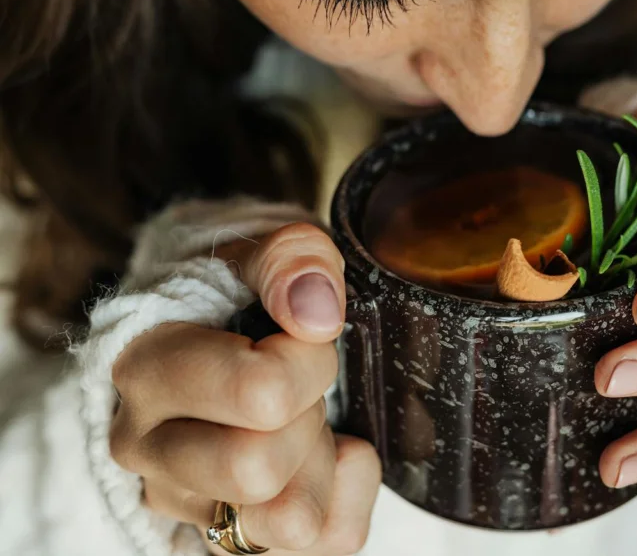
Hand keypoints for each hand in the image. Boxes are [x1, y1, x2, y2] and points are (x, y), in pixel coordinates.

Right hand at [110, 223, 380, 553]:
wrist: (210, 325)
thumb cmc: (239, 290)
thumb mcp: (265, 251)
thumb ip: (291, 260)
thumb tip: (316, 314)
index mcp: (145, 370)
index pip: (259, 395)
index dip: (308, 360)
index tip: (298, 336)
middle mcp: (147, 449)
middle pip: (258, 470)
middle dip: (306, 415)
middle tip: (298, 384)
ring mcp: (187, 504)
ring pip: (290, 521)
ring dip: (318, 461)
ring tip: (297, 420)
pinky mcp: (233, 539)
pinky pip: (333, 539)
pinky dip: (349, 492)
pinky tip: (322, 454)